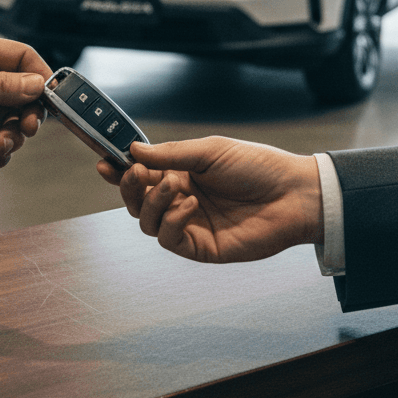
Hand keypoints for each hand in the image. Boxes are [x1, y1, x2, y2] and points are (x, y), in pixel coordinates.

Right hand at [96, 137, 322, 262]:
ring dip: (153, 202)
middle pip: (137, 201)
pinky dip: (172, 221)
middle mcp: (181, 199)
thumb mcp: (210, 150)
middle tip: (136, 174)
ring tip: (175, 187)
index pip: (141, 174)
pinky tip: (189, 206)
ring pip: (147, 221)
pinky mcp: (200, 247)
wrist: (294, 194)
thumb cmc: (257, 166)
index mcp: (182, 173)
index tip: (103, 162)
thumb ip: (170, 153)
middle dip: (129, 187)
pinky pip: (169, 239)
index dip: (119, 170)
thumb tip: (133, 151)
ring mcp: (189, 224)